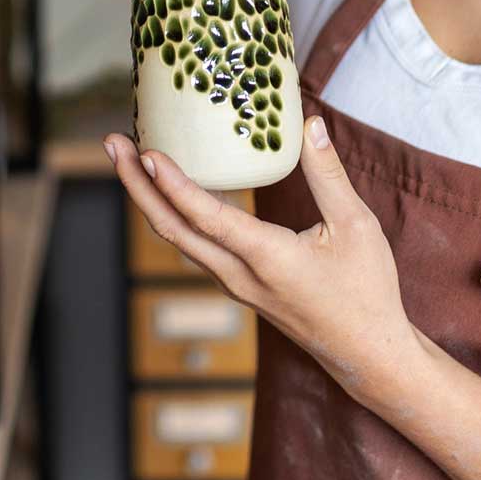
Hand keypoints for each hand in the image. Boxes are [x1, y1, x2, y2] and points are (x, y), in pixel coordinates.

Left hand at [105, 118, 420, 402]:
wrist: (367, 354)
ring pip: (179, 239)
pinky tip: (173, 190)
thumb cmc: (366, 292)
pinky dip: (175, 214)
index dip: (172, 183)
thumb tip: (310, 124)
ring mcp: (236, 284)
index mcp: (266, 259)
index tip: (146, 152)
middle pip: (172, 228)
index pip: (205, 218)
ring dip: (151, 198)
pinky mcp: (241, 287)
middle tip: (112, 143)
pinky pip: (196, 247)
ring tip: (133, 158)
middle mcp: (240, 275)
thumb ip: (328, 174)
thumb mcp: (355, 226)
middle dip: (137, 185)